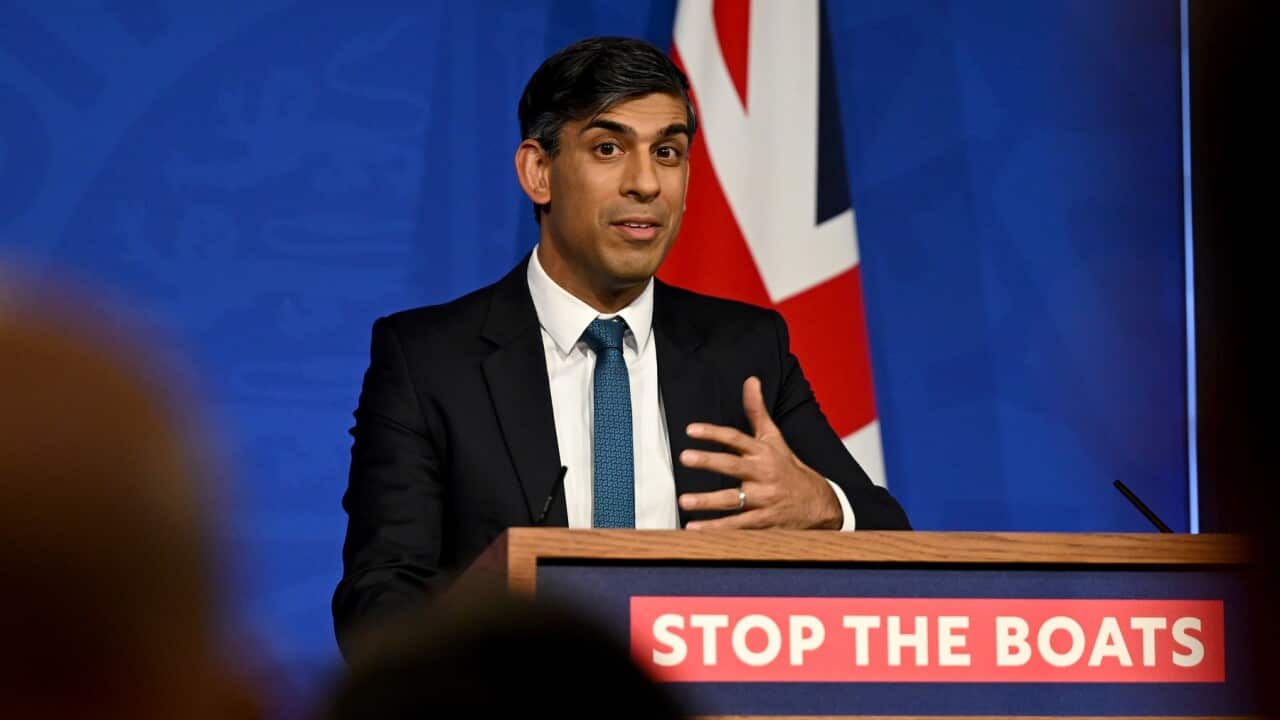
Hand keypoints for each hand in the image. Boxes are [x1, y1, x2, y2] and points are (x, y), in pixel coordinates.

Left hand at [677, 377, 842, 528]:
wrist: (819, 503)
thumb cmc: (789, 468)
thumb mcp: (774, 438)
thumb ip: (757, 411)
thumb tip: (750, 380)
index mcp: (763, 452)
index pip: (736, 438)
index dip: (714, 432)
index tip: (691, 430)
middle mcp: (763, 474)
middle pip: (733, 466)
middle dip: (709, 461)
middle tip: (685, 457)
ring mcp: (764, 499)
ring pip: (734, 500)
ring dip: (708, 501)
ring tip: (684, 501)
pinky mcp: (764, 522)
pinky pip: (738, 526)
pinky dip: (717, 529)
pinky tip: (695, 529)